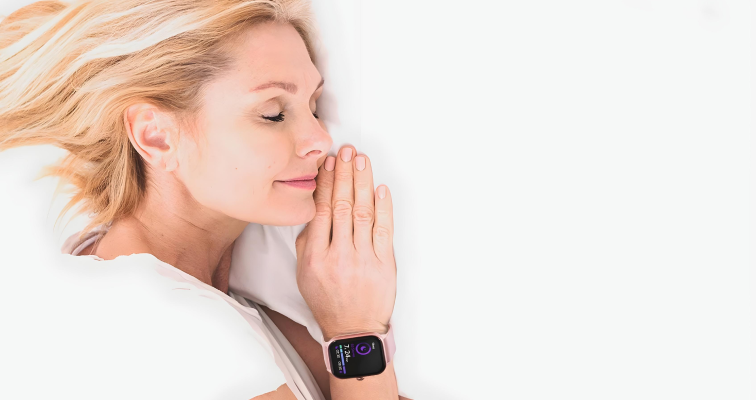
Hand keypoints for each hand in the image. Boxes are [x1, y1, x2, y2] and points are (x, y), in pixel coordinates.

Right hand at [295, 145, 395, 341]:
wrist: (353, 329)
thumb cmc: (328, 300)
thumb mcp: (305, 273)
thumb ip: (307, 242)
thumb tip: (314, 209)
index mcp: (315, 257)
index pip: (320, 210)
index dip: (324, 183)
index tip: (328, 163)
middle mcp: (339, 256)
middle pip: (341, 205)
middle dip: (344, 174)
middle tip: (346, 152)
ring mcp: (364, 259)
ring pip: (362, 213)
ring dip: (362, 183)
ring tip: (361, 161)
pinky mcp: (385, 264)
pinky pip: (384, 230)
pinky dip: (383, 208)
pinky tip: (380, 189)